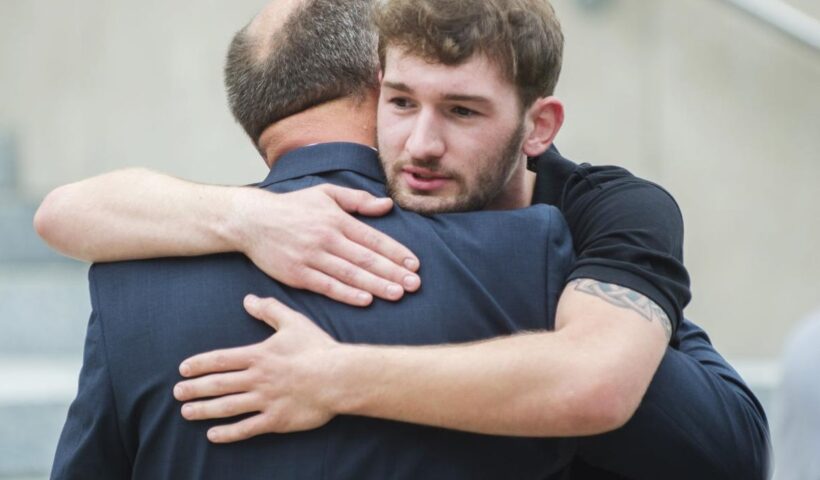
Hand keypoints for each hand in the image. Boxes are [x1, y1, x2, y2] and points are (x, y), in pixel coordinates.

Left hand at [174, 295, 341, 441]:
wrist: (339, 377)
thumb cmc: (318, 348)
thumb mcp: (293, 322)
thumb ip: (270, 310)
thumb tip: (248, 298)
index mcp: (259, 355)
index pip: (221, 359)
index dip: (200, 364)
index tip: (183, 369)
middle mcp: (257, 378)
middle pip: (218, 384)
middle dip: (195, 389)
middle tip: (176, 392)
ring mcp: (265, 401)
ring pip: (227, 407)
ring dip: (204, 410)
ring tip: (186, 412)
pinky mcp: (276, 420)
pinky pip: (247, 428)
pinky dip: (228, 433)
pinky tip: (213, 435)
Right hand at [232, 184, 419, 305]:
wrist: (252, 220)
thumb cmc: (292, 206)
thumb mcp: (326, 193)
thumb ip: (357, 199)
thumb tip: (386, 206)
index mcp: (336, 219)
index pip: (373, 238)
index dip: (396, 252)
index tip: (414, 265)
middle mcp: (326, 237)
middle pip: (366, 258)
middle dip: (393, 272)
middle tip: (415, 285)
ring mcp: (311, 257)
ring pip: (350, 274)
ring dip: (376, 285)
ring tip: (398, 294)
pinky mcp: (297, 274)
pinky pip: (327, 286)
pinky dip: (347, 294)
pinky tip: (366, 300)